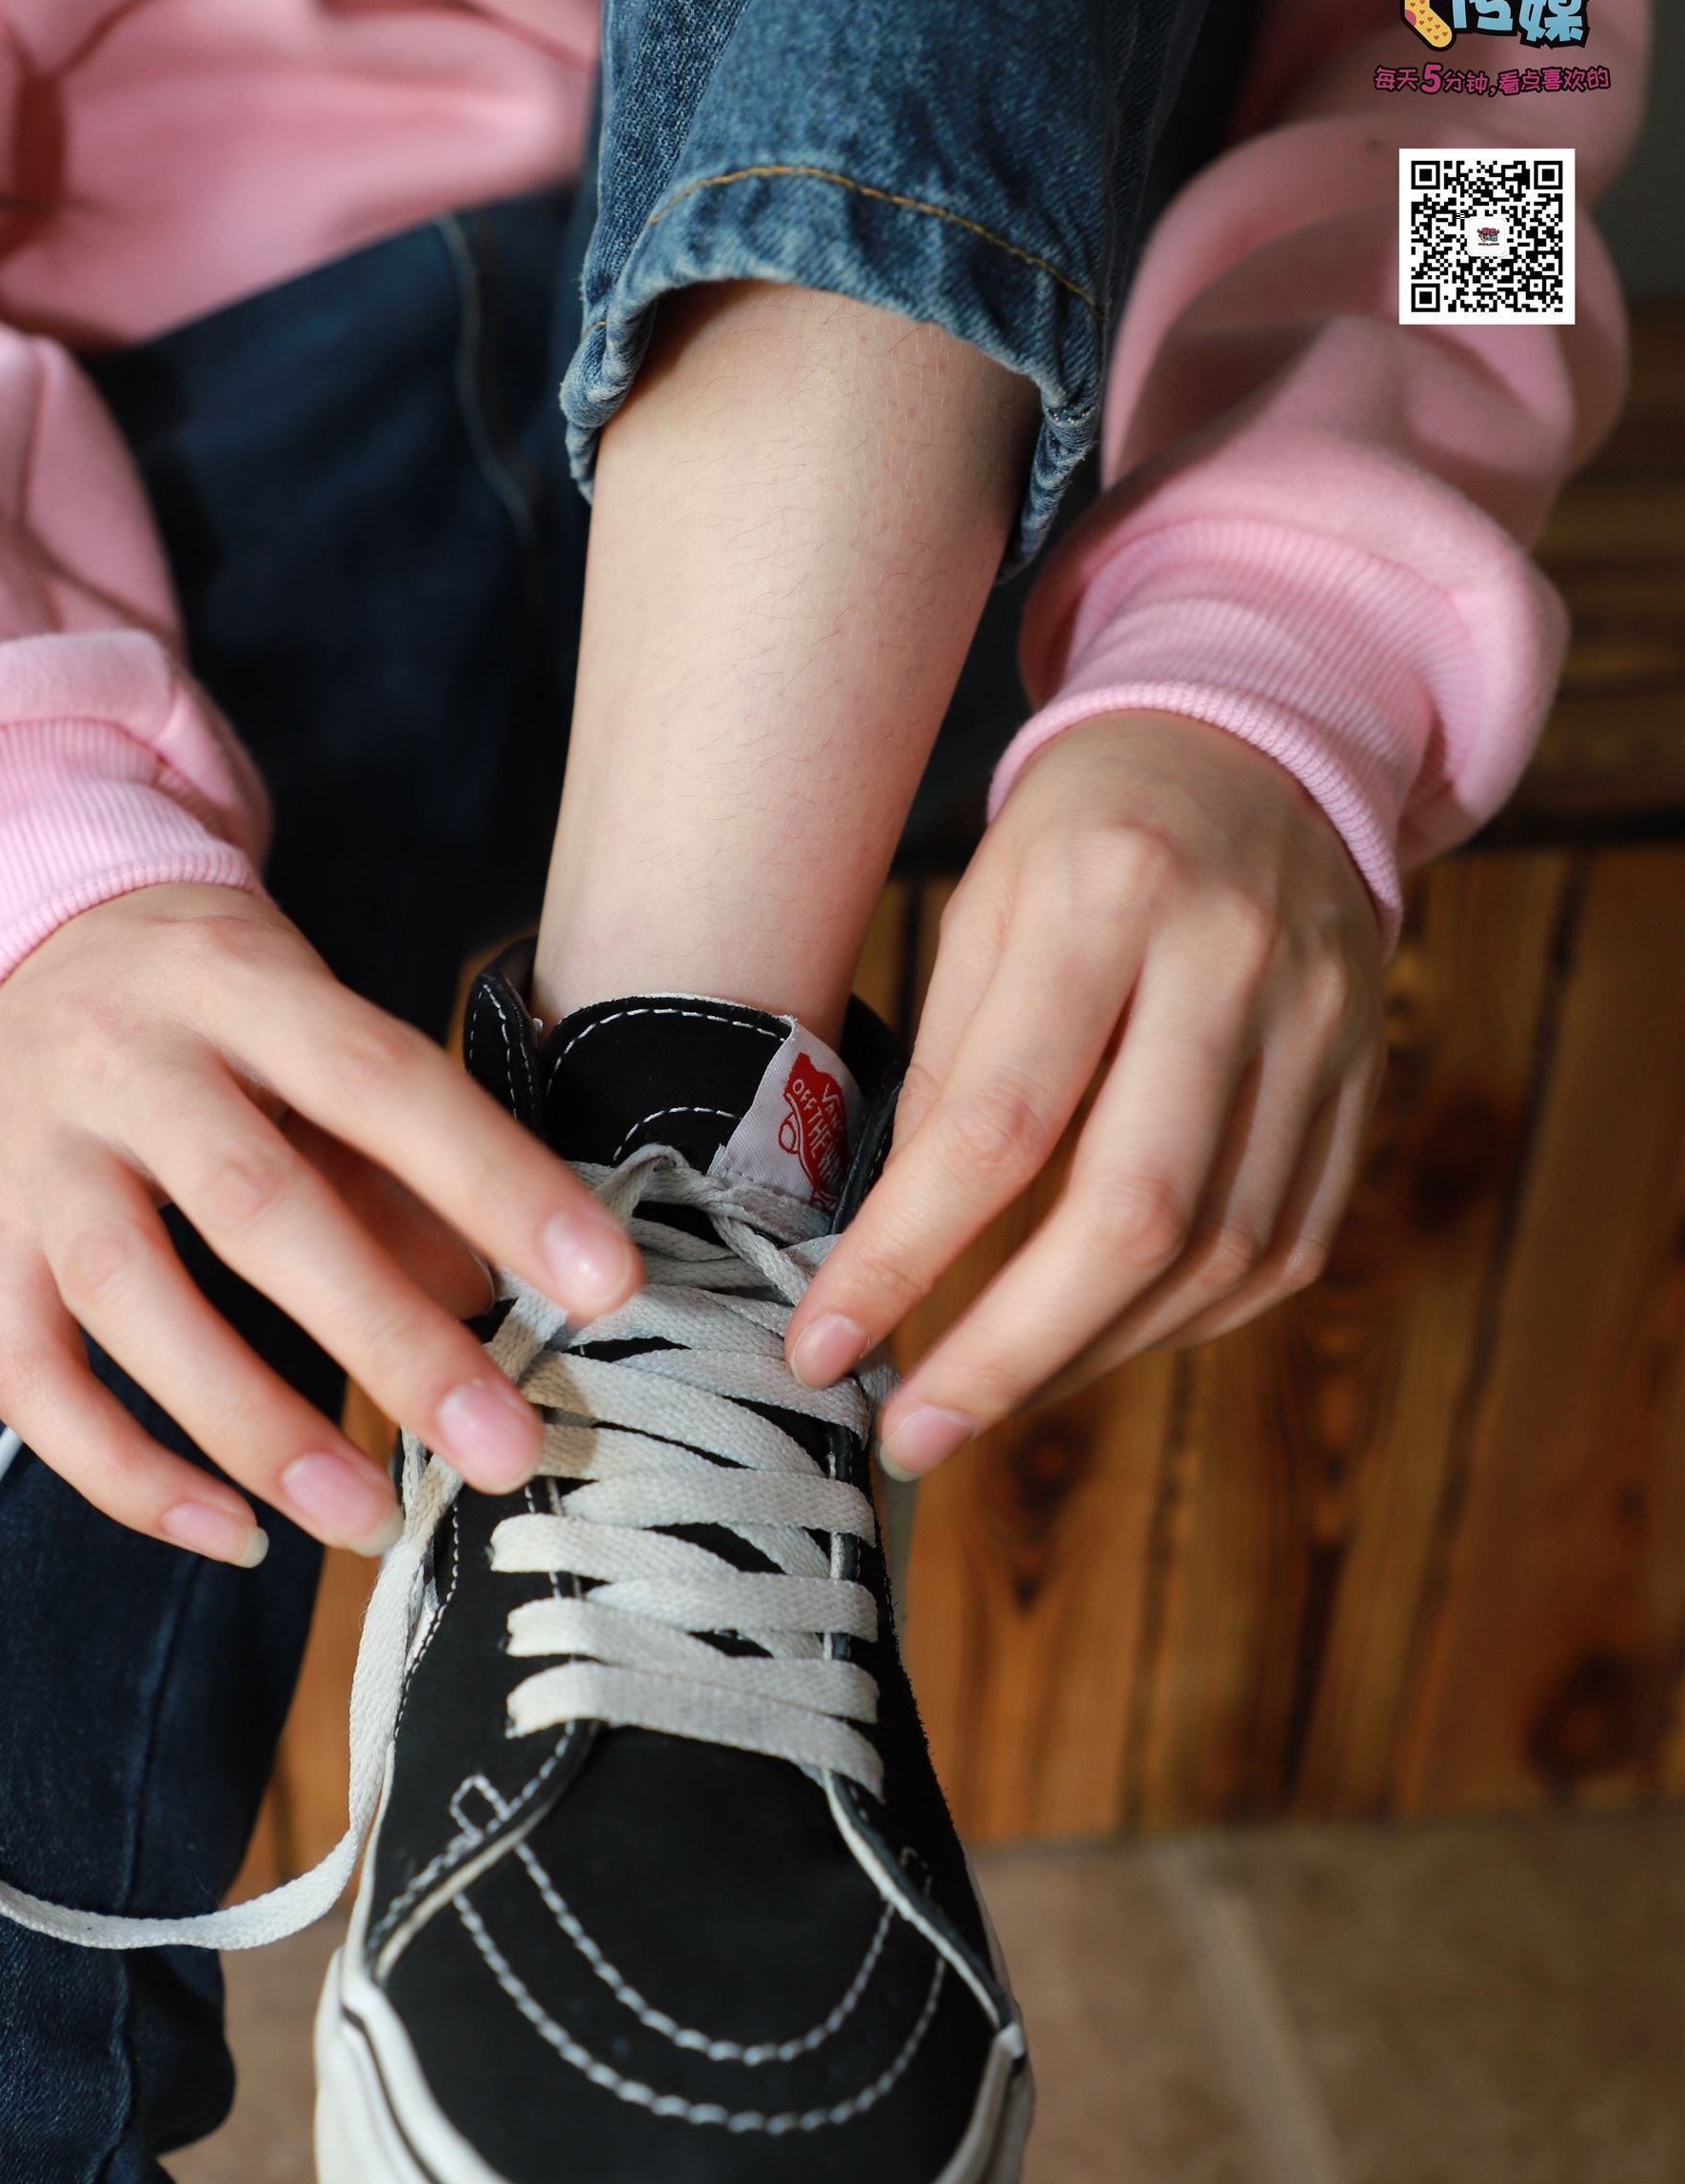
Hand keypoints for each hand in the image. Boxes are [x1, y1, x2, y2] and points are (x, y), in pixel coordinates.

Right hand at [0, 884, 639, 1561]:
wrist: (1, 940)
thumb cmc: (211, 1008)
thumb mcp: (309, 1029)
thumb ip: (398, 1163)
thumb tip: (496, 1309)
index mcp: (241, 982)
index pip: (383, 1083)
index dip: (498, 1186)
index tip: (609, 1287)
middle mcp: (124, 1061)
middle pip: (258, 1206)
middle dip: (392, 1342)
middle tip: (506, 1450)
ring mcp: (35, 1156)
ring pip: (133, 1301)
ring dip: (260, 1428)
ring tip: (374, 1521)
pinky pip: (31, 1383)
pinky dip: (126, 1474)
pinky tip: (234, 1535)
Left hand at [787, 714, 1385, 1470]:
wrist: (1264, 748)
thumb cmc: (1085, 838)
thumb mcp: (981, 908)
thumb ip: (945, 1076)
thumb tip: (884, 1260)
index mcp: (1108, 894)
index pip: (999, 1123)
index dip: (904, 1256)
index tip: (821, 1345)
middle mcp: (1234, 964)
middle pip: (1130, 1215)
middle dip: (1007, 1355)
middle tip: (910, 1435)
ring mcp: (1321, 1030)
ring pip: (1214, 1255)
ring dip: (1084, 1357)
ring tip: (981, 1401)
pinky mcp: (1362, 1086)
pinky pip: (1278, 1251)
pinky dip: (1175, 1323)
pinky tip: (1090, 1343)